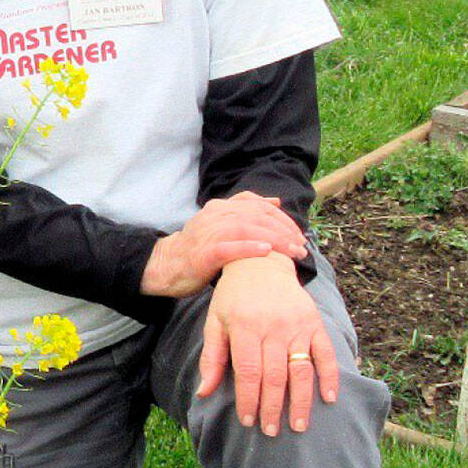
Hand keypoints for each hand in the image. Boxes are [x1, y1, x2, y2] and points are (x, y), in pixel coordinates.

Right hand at [141, 191, 309, 297]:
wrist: (166, 265)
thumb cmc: (198, 248)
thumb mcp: (221, 224)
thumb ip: (245, 212)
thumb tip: (276, 202)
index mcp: (219, 207)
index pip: (257, 205)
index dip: (282, 218)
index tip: (299, 234)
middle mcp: (214, 216)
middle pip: (256, 216)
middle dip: (284, 230)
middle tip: (302, 245)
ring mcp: (207, 234)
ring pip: (246, 229)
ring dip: (275, 240)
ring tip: (293, 251)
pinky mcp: (203, 254)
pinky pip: (229, 248)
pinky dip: (249, 247)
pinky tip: (267, 251)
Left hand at [195, 255, 339, 436]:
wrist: (261, 262)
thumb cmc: (233, 296)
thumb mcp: (215, 321)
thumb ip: (212, 357)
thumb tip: (204, 391)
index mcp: (245, 327)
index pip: (248, 372)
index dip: (248, 399)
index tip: (248, 421)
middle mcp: (273, 328)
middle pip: (275, 376)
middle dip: (273, 408)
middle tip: (271, 431)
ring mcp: (297, 326)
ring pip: (301, 370)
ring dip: (301, 401)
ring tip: (299, 426)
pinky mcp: (315, 323)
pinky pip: (325, 354)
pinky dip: (330, 377)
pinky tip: (329, 398)